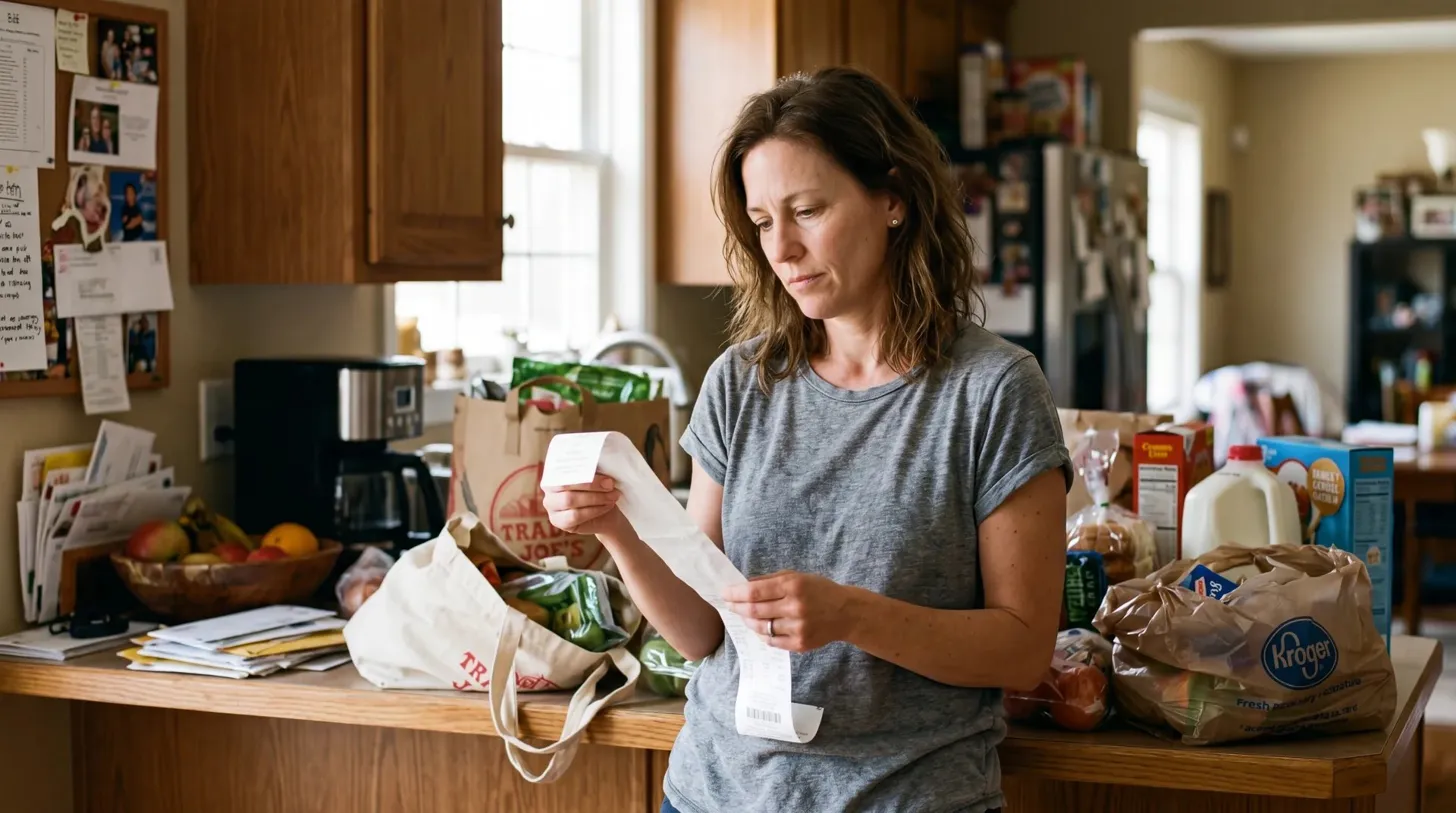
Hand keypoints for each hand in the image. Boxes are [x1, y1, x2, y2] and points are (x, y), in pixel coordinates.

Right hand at [541, 474, 631, 540]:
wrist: (607, 512)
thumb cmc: (600, 489)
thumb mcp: (597, 474)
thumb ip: (592, 466)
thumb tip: (597, 456)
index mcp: (555, 471)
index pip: (564, 468)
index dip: (584, 471)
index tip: (604, 473)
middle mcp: (549, 488)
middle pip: (566, 486)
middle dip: (592, 485)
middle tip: (611, 485)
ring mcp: (551, 506)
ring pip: (570, 500)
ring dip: (595, 498)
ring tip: (612, 496)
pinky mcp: (557, 521)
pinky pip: (574, 516)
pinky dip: (594, 510)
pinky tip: (606, 506)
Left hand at [722, 571, 854, 652]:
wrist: (846, 613)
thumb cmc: (819, 590)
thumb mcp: (797, 576)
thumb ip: (770, 580)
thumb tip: (743, 585)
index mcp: (793, 586)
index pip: (754, 591)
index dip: (735, 593)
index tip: (725, 593)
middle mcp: (795, 607)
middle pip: (754, 610)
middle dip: (737, 607)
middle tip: (729, 605)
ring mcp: (798, 628)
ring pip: (761, 627)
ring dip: (748, 621)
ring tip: (745, 616)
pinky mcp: (800, 644)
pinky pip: (772, 641)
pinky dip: (763, 635)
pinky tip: (761, 628)